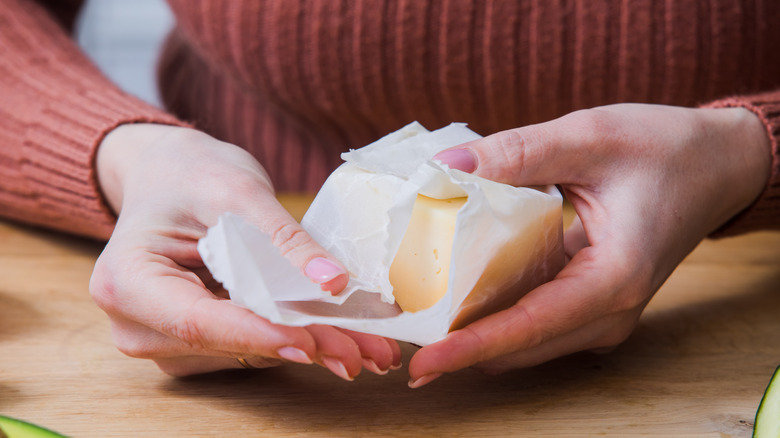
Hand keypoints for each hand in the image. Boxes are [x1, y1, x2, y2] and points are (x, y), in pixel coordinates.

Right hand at [90, 124, 399, 378]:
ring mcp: (164, 338)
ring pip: (245, 353)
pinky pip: (250, 347)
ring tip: (369, 343)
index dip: (257, 334)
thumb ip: (283, 239)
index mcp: (126, 280)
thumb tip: (333, 284)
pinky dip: (297, 339)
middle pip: (226, 344)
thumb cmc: (190, 174)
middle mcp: (135, 323)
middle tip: (368, 352)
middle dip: (302, 345)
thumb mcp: (238, 191)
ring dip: (310, 347)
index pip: (196, 321)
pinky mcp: (195, 342)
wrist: (169, 176)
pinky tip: (341, 336)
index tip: (313, 341)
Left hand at [408, 103, 770, 386]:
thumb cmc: (663, 149)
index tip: (421, 363)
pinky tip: (460, 288)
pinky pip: (534, 323)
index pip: (528, 328)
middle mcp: (608, 313)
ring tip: (420, 307)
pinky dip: (496, 314)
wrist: (713, 165)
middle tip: (401, 323)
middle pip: (518, 344)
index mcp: (612, 280)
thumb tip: (442, 167)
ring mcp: (601, 316)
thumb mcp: (588, 137)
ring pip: (523, 341)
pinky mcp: (591, 305)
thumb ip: (516, 151)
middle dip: (459, 341)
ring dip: (474, 330)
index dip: (469, 348)